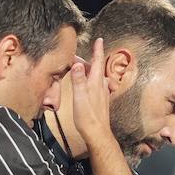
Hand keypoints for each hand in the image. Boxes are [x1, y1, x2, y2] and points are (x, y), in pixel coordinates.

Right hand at [70, 37, 113, 151]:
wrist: (97, 134)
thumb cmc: (88, 118)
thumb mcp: (79, 97)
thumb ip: (78, 80)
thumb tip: (77, 64)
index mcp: (95, 83)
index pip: (97, 62)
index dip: (98, 50)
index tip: (99, 40)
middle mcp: (101, 86)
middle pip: (94, 68)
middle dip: (85, 61)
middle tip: (73, 59)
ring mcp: (102, 94)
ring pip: (95, 76)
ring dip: (87, 71)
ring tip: (76, 69)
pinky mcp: (101, 101)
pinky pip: (95, 85)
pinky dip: (89, 80)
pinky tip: (85, 84)